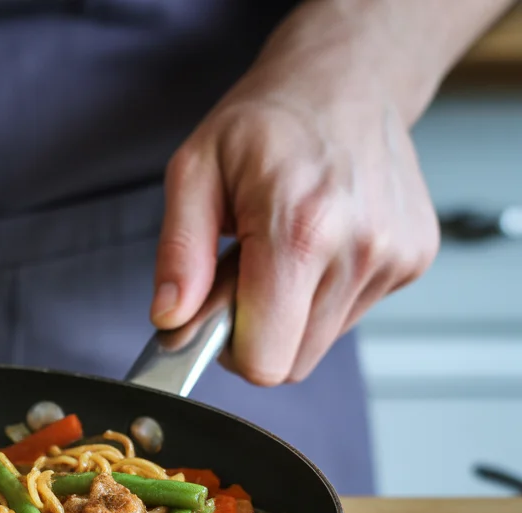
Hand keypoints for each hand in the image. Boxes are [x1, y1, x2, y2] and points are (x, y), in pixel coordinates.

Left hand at [150, 3, 440, 385]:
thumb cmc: (265, 124)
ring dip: (292, 311)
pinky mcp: (414, 259)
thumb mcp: (193, 171)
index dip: (230, 349)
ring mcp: (393, 256)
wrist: (345, 80)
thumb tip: (170, 317)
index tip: (217, 313)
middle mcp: (359, 248)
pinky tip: (318, 242)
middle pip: (293, 361)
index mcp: (300, 228)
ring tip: (282, 247)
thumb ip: (178, 253)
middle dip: (259, 330)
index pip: (266, 359)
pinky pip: (350, 313)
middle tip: (246, 269)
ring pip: (321, 341)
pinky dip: (324, 292)